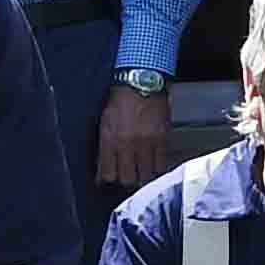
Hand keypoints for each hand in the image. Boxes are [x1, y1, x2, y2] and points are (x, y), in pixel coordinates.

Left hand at [95, 82, 174, 196]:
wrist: (141, 83)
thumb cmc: (121, 102)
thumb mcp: (105, 124)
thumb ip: (104, 149)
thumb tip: (102, 173)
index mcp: (109, 140)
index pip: (107, 174)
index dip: (108, 181)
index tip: (110, 181)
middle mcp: (126, 144)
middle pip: (127, 179)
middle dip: (126, 181)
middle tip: (127, 177)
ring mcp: (146, 143)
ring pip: (145, 176)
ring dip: (143, 177)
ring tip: (142, 173)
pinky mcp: (162, 140)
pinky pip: (161, 165)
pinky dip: (157, 169)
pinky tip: (154, 166)